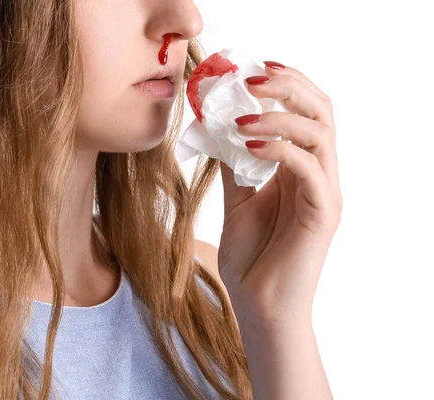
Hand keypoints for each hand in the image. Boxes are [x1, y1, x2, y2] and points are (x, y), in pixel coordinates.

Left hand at [217, 62, 341, 326]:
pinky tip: (249, 144)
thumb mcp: (238, 200)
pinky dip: (280, 148)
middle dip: (288, 87)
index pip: (305, 112)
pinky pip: (309, 167)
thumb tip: (217, 129)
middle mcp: (319, 175)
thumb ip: (234, 165)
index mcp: (301, 169)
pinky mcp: (323, 213)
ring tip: (242, 114)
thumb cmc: (251, 256)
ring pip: (320, 133)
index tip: (250, 71)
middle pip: (321, 111)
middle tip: (251, 79)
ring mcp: (325, 192)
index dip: (284, 86)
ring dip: (280, 115)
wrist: (259, 306)